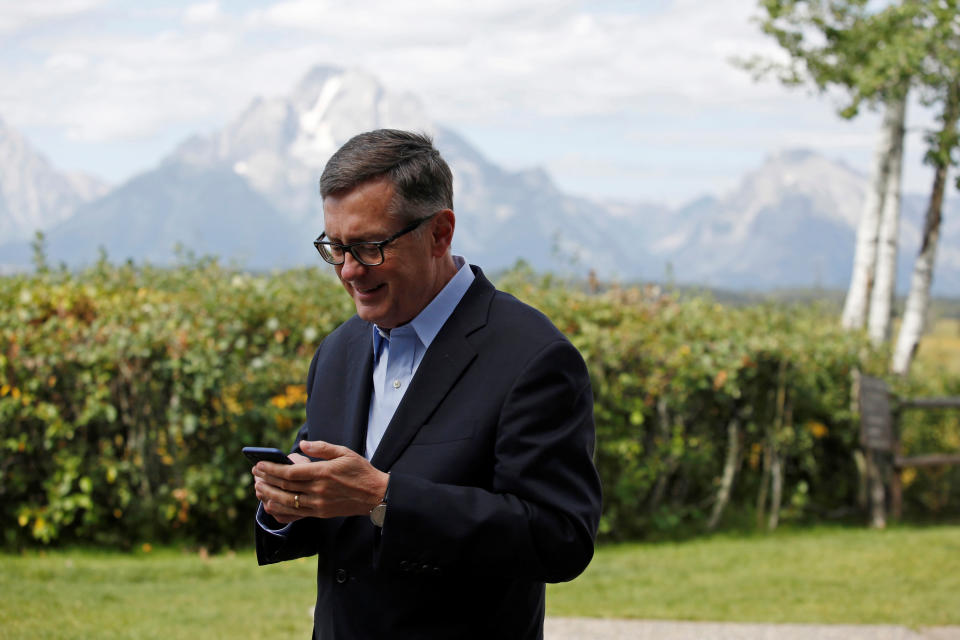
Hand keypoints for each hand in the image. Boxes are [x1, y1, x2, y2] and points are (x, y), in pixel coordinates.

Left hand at [253, 440, 388, 523]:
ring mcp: (318, 505)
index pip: (290, 473)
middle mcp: (319, 491)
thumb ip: (322, 448)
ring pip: (287, 502)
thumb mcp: (344, 452)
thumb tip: (302, 444)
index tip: (259, 464)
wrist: (375, 495)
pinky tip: (270, 506)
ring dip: (269, 496)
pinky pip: (295, 515)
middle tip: (254, 474)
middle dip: (266, 480)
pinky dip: (280, 511)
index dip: (272, 469)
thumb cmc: (360, 471)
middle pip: (285, 487)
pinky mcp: (320, 514)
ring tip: (258, 488)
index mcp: (324, 473)